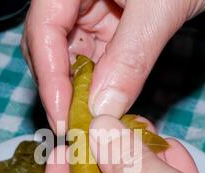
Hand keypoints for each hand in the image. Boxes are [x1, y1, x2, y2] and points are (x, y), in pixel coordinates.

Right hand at [21, 0, 204, 132]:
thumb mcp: (160, 9)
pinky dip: (97, 87)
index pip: (44, 30)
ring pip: (69, 59)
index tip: (61, 118)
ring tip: (88, 124)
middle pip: (48, 48)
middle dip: (59, 90)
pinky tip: (104, 108)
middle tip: (72, 128)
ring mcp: (88, 13)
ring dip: (77, 93)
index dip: (49, 77)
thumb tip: (102, 109)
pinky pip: (93, 61)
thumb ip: (130, 56)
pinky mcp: (107, 28)